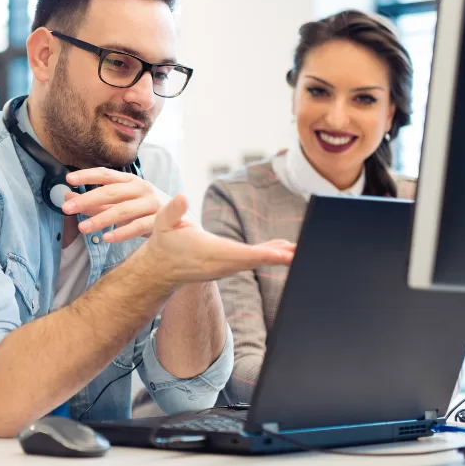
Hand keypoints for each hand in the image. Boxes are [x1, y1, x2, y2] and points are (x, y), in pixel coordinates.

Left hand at [60, 168, 171, 242]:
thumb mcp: (121, 205)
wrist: (182, 224)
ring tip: (82, 228)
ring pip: (123, 209)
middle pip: (111, 192)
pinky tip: (106, 238)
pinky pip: (138, 226)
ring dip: (101, 219)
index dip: (87, 175)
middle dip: (87, 199)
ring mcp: (152, 203)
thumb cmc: (146, 212)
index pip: (106, 174)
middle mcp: (142, 188)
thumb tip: (67, 199)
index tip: (68, 179)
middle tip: (67, 208)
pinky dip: (122, 232)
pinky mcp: (160, 220)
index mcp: (131, 181)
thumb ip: (96, 203)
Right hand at [136, 195, 295, 288]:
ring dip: (278, 256)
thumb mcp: (163, 223)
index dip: (264, 254)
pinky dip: (269, 254)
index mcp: (210, 253)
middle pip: (255, 260)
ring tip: (299, 250)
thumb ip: (173, 211)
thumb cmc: (164, 242)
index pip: (242, 254)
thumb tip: (181, 197)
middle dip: (279, 257)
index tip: (284, 254)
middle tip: (302, 253)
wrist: (161, 268)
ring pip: (257, 260)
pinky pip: (252, 260)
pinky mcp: (228, 265)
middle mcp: (222, 264)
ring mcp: (226, 267)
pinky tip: (284, 250)